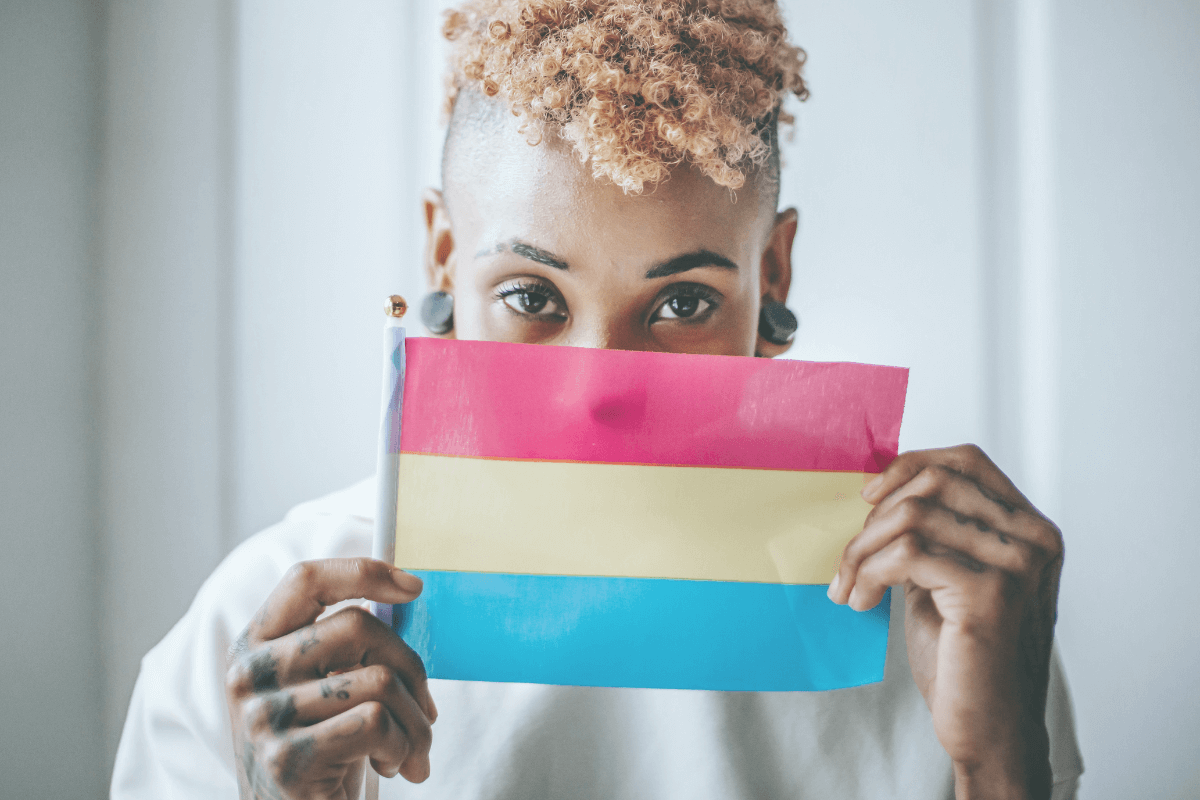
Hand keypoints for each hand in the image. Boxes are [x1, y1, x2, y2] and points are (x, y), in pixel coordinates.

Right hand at [226, 558, 436, 798]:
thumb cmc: (324, 751)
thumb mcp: (323, 689)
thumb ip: (346, 645)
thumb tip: (406, 593)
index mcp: (256, 644)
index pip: (306, 580)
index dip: (364, 573)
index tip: (412, 587)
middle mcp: (249, 674)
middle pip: (358, 627)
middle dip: (411, 667)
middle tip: (426, 708)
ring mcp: (264, 718)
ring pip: (379, 681)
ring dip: (416, 722)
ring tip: (411, 748)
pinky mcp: (288, 760)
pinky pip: (376, 724)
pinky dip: (403, 747)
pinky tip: (393, 766)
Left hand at [827, 445, 1062, 799]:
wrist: (990, 728)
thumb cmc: (966, 657)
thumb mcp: (950, 578)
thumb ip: (936, 534)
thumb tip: (880, 492)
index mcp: (1030, 530)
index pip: (967, 461)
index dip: (911, 466)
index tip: (868, 496)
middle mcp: (1033, 540)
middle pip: (935, 482)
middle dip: (876, 516)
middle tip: (851, 559)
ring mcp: (1016, 566)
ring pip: (913, 516)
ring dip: (863, 549)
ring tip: (848, 586)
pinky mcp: (988, 594)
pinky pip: (906, 554)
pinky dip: (869, 574)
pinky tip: (860, 603)